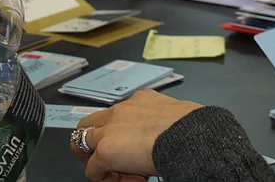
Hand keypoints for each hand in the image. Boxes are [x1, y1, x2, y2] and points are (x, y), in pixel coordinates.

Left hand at [71, 90, 202, 181]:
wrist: (191, 136)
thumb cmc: (194, 127)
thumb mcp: (178, 114)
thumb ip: (164, 120)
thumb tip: (171, 132)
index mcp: (142, 99)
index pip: (119, 113)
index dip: (122, 132)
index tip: (136, 148)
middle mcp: (122, 109)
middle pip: (89, 123)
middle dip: (93, 142)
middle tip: (106, 159)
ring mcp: (110, 128)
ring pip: (81, 142)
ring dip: (93, 159)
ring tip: (112, 173)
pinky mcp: (105, 149)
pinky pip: (91, 169)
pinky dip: (104, 178)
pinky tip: (128, 180)